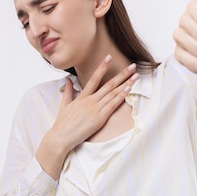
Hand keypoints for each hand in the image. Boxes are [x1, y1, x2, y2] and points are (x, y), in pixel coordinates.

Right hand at [36, 56, 138, 178]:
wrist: (60, 137)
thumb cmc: (62, 124)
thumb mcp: (64, 105)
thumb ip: (68, 91)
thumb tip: (68, 79)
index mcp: (82, 97)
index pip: (94, 78)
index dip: (102, 67)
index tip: (109, 58)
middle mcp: (89, 100)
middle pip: (109, 84)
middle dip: (122, 74)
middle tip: (132, 66)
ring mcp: (95, 109)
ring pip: (113, 93)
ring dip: (126, 84)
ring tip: (135, 76)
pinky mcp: (99, 118)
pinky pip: (112, 105)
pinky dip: (121, 96)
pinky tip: (129, 89)